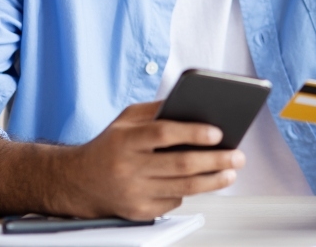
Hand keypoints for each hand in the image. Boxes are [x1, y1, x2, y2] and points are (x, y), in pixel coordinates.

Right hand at [59, 101, 244, 219]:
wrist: (78, 182)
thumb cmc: (109, 146)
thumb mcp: (126, 120)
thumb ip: (156, 110)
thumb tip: (193, 104)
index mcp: (125, 140)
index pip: (163, 134)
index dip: (193, 133)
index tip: (218, 133)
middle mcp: (128, 167)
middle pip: (180, 165)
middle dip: (215, 160)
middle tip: (237, 156)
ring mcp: (133, 192)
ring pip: (183, 188)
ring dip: (213, 181)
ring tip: (231, 172)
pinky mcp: (138, 212)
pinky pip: (174, 202)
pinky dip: (190, 192)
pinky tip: (203, 183)